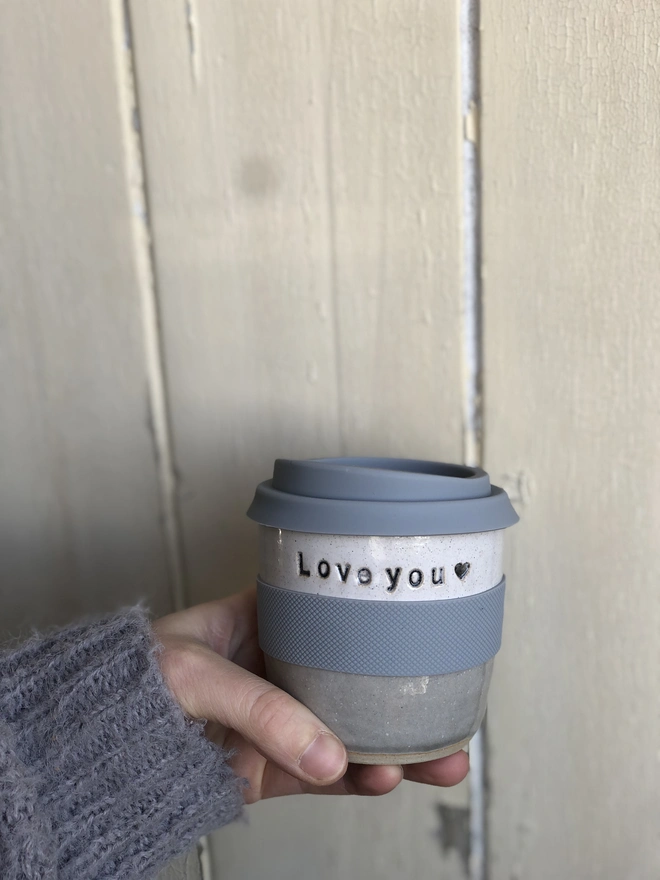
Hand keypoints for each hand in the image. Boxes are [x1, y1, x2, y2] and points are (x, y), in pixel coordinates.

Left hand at [153, 588, 468, 803]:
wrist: (92, 744)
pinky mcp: (270, 768)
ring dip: (397, 747)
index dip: (377, 617)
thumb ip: (261, 708)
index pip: (332, 611)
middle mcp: (281, 667)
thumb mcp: (195, 673)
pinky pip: (324, 774)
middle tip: (453, 705)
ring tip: (442, 757)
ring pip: (352, 730)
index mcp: (263, 620)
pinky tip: (387, 777)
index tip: (423, 622)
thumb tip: (329, 751)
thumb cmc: (133, 679)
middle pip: (356, 677)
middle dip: (406, 693)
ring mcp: (279, 719)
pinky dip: (356, 779)